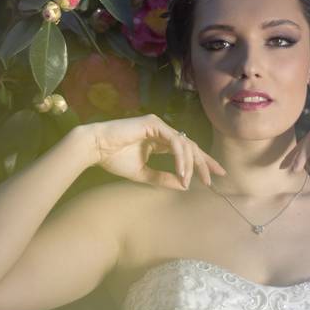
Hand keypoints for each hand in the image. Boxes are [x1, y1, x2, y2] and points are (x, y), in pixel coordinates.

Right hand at [86, 114, 227, 189]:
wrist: (96, 148)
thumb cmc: (114, 159)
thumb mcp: (143, 174)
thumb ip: (163, 178)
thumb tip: (184, 186)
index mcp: (160, 141)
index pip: (186, 151)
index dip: (201, 162)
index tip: (214, 176)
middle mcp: (162, 131)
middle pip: (191, 146)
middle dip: (204, 162)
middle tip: (212, 178)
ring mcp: (159, 125)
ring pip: (185, 144)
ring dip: (190, 164)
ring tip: (189, 180)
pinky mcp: (154, 124)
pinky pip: (174, 141)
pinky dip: (180, 157)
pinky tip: (182, 171)